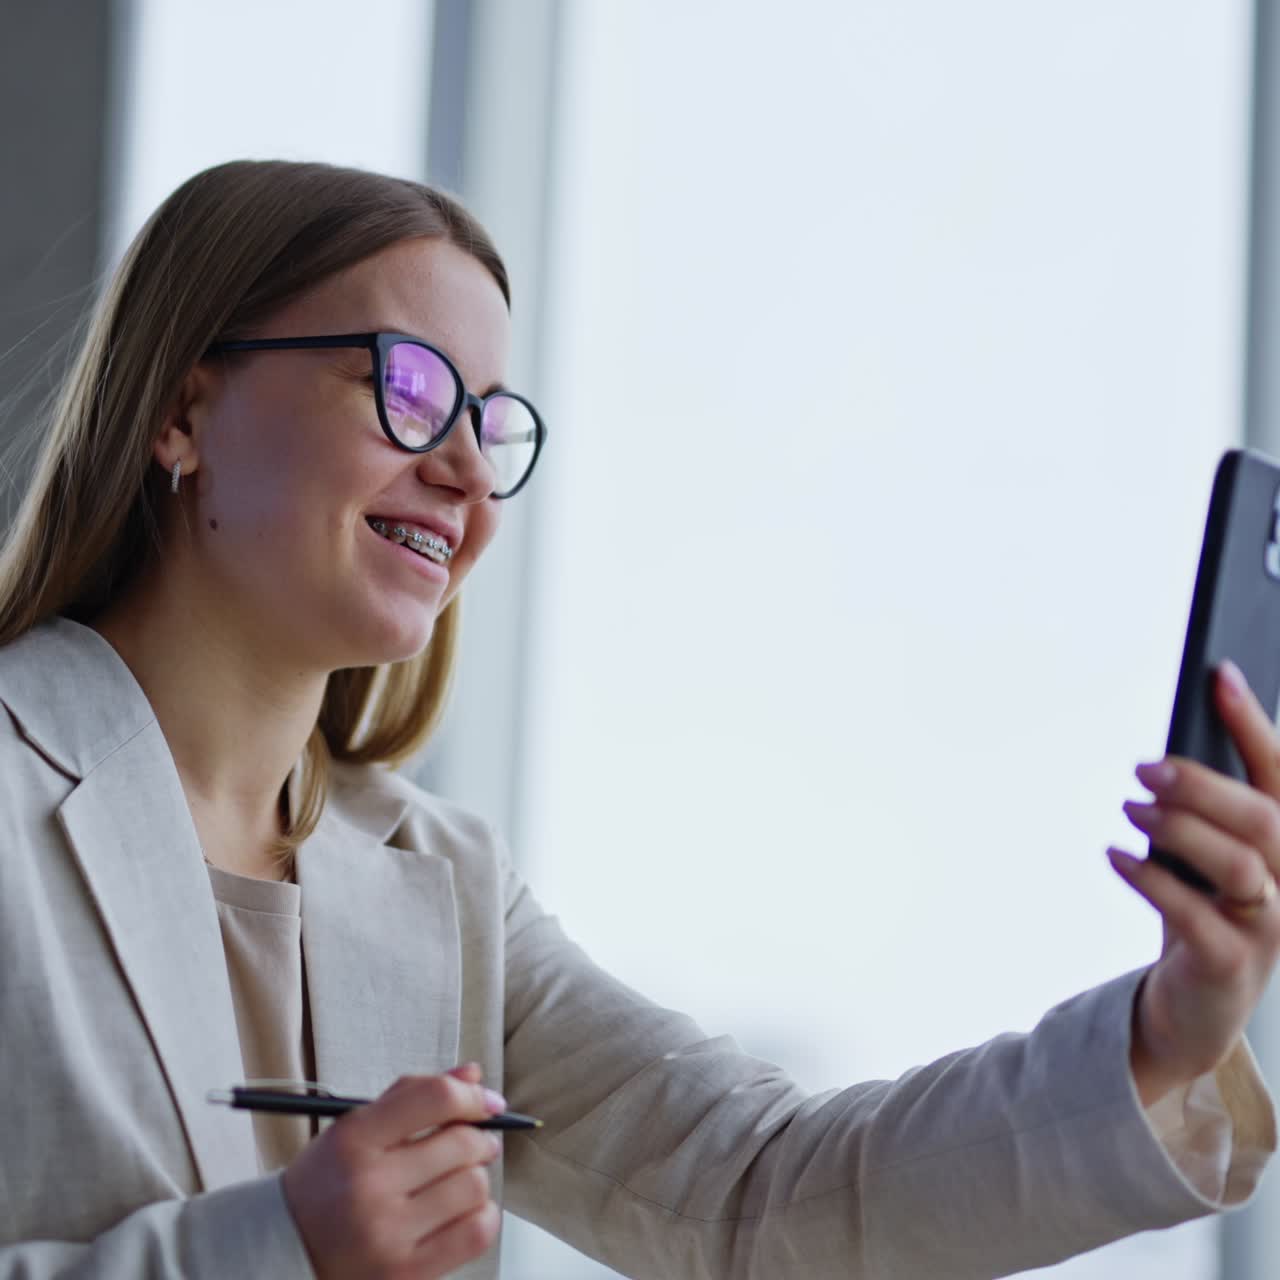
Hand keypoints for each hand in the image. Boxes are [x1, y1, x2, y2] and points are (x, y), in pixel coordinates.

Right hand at [281, 1063, 505, 1279]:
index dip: (473, 1097)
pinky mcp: (405, 1272)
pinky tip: (464, 1211)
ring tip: (461, 1178)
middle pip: (462, 1144)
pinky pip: (475, 1234)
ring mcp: (387, 1233)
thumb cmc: (328, 1181)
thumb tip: (473, 1076)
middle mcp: (369, 1185)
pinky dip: (482, 1215)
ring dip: (477, 1177)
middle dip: (479, 1138)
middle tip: (475, 1142)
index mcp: (354, 1138)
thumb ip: (414, 1095)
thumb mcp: (356, 1127)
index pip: (434, 1099)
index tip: (487, 1103)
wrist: (285, 1250)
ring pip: (473, 1187)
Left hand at [1112, 660, 1279, 1105]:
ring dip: (1180, 828)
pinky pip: (1197, 917)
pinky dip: (1151, 880)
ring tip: (1130, 810)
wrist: (1193, 1009)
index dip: (1253, 724)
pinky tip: (1115, 856)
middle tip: (1144, 769)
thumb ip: (1201, 811)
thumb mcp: (1203, 858)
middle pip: (1265, 818)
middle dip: (1203, 784)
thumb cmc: (1200, 916)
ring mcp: (1270, 928)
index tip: (1220, 675)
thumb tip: (1164, 753)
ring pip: (1243, 864)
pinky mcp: (1232, 965)